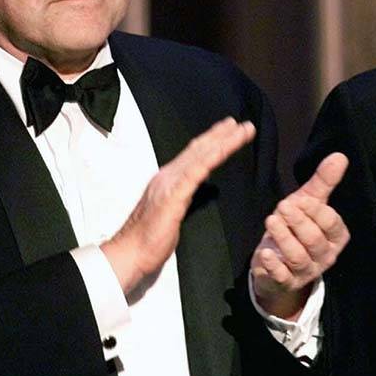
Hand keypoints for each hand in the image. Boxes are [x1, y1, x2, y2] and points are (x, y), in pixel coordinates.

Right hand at [103, 117, 255, 292]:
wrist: (131, 252)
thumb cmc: (151, 238)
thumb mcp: (173, 212)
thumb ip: (185, 196)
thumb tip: (201, 190)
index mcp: (169, 179)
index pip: (194, 154)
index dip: (212, 139)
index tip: (230, 129)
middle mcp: (168, 175)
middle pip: (199, 149)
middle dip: (222, 134)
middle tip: (244, 124)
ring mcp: (169, 183)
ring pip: (201, 156)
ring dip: (223, 141)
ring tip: (242, 130)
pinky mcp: (172, 195)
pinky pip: (195, 172)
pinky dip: (210, 158)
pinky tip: (223, 149)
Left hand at [251, 152, 349, 319]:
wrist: (277, 263)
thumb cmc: (297, 228)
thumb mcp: (309, 203)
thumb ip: (323, 182)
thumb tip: (339, 156)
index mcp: (335, 236)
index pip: (331, 224)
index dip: (316, 212)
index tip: (301, 199)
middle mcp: (325, 256)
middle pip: (314, 240)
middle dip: (299, 222)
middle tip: (283, 206)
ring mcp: (306, 271)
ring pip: (298, 257)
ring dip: (284, 238)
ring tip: (270, 221)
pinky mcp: (285, 282)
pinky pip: (282, 276)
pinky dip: (274, 266)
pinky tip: (265, 253)